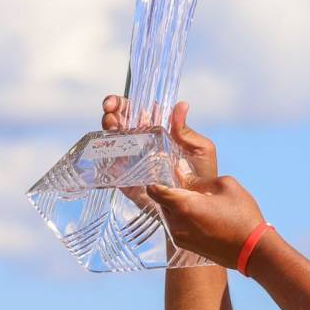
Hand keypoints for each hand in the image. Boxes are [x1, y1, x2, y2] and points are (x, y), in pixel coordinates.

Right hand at [102, 95, 218, 178]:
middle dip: (111, 114)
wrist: (200, 206)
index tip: (118, 103)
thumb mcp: (201, 149)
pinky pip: (112, 170)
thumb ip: (187, 130)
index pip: (138, 112)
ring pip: (114, 141)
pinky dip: (105, 161)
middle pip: (121, 123)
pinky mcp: (129, 181)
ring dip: (108, 131)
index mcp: (160, 132)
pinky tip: (107, 154)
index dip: (125, 104)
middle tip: (110, 112)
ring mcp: (135, 162)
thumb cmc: (204, 174)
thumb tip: (182, 105)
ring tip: (111, 127)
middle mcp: (144, 144)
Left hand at [148, 172, 265, 268]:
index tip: (165, 172)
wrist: (253, 251)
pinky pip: (176, 226)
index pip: (154, 190)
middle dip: (169, 191)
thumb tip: (181, 172)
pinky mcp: (186, 246)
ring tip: (196, 198)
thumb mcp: (225, 186)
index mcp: (184, 205)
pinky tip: (201, 213)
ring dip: (177, 205)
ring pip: (169, 214)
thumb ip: (199, 178)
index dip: (157, 179)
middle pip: (161, 202)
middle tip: (184, 182)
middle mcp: (176, 223)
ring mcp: (180, 237)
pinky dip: (183, 217)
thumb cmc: (242, 216)